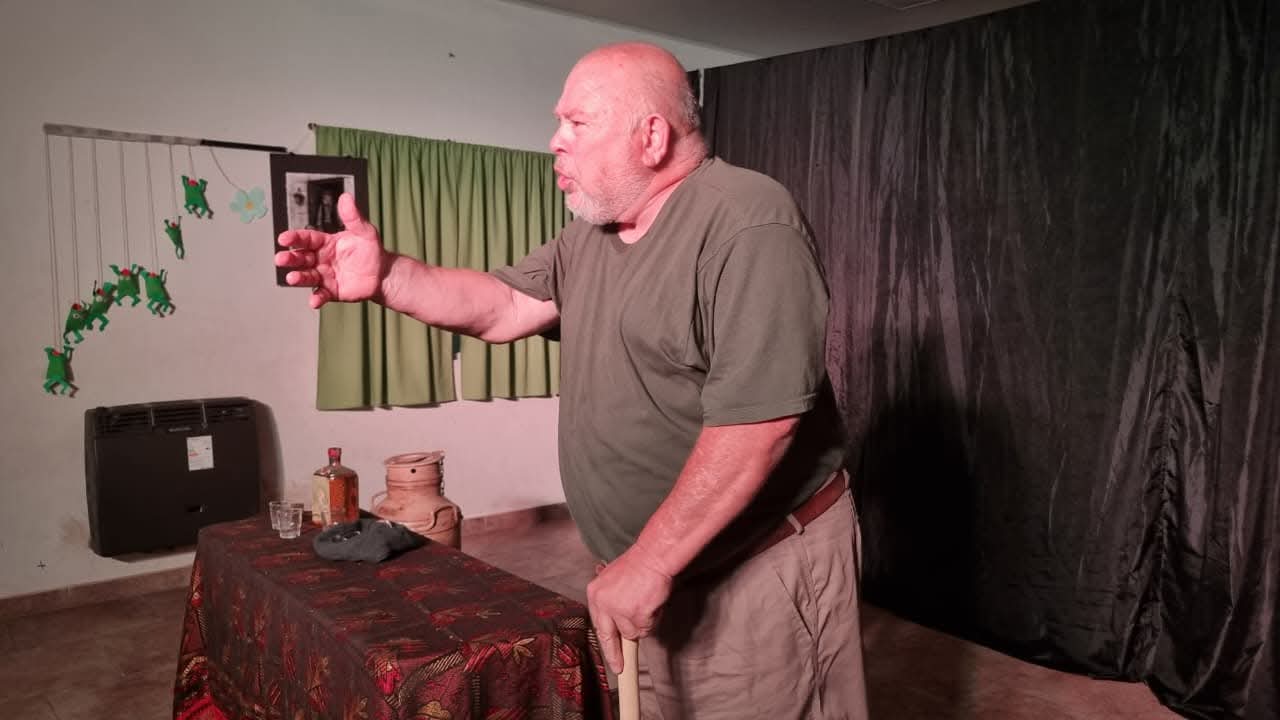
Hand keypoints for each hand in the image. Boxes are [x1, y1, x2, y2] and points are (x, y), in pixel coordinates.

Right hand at [274, 193, 384, 308]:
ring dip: (298, 277)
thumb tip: (346, 197)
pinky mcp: (331, 291)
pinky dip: (316, 298)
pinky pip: (321, 295)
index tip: (283, 238)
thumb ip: (353, 216)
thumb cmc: (370, 250)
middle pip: (301, 258)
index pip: (306, 238)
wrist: (382, 273)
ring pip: (307, 276)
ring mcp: (324, 276)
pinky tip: (314, 301)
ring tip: (292, 278)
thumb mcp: (364, 231)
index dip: (294, 238)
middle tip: (280, 259)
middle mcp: (321, 259)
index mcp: (325, 243)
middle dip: (290, 258)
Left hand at [586, 544, 672, 674]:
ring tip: (646, 603)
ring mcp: (619, 610)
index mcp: (595, 593)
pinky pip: (647, 628)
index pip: (598, 625)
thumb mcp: (612, 579)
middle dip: (616, 654)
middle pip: (609, 637)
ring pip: (633, 632)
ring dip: (643, 623)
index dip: (605, 643)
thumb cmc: (638, 565)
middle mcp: (603, 603)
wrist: (653, 556)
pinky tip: (652, 603)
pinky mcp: (636, 615)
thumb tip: (614, 620)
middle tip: (620, 667)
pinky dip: (653, 620)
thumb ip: (610, 599)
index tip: (610, 656)